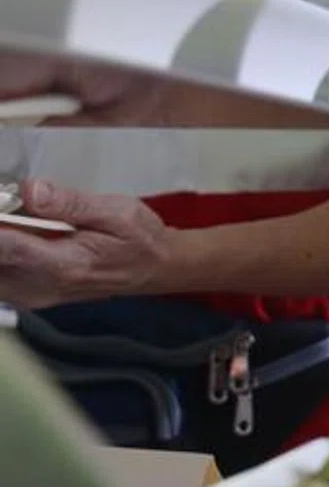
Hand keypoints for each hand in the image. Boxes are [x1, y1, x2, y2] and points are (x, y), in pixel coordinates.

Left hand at [0, 181, 170, 308]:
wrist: (154, 269)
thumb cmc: (139, 239)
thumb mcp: (117, 211)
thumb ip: (70, 203)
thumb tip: (29, 190)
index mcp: (63, 265)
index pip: (3, 246)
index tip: (4, 200)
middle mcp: (39, 287)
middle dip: (2, 225)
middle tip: (14, 204)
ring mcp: (30, 296)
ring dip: (3, 241)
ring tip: (24, 219)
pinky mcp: (26, 296)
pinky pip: (0, 274)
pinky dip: (4, 253)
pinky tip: (23, 235)